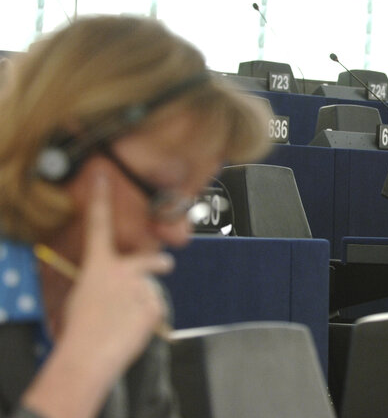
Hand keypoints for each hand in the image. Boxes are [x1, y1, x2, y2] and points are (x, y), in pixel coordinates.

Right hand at [23, 172, 174, 417]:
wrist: (89, 354)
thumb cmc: (78, 329)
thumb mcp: (82, 296)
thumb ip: (101, 282)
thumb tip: (113, 286)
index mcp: (98, 265)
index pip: (98, 225)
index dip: (100, 199)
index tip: (103, 177)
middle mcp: (124, 269)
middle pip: (151, 258)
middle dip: (159, 262)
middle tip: (165, 264)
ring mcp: (143, 285)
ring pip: (151, 292)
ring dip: (142, 304)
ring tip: (123, 323)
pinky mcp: (156, 305)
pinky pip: (155, 311)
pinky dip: (146, 320)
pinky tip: (132, 330)